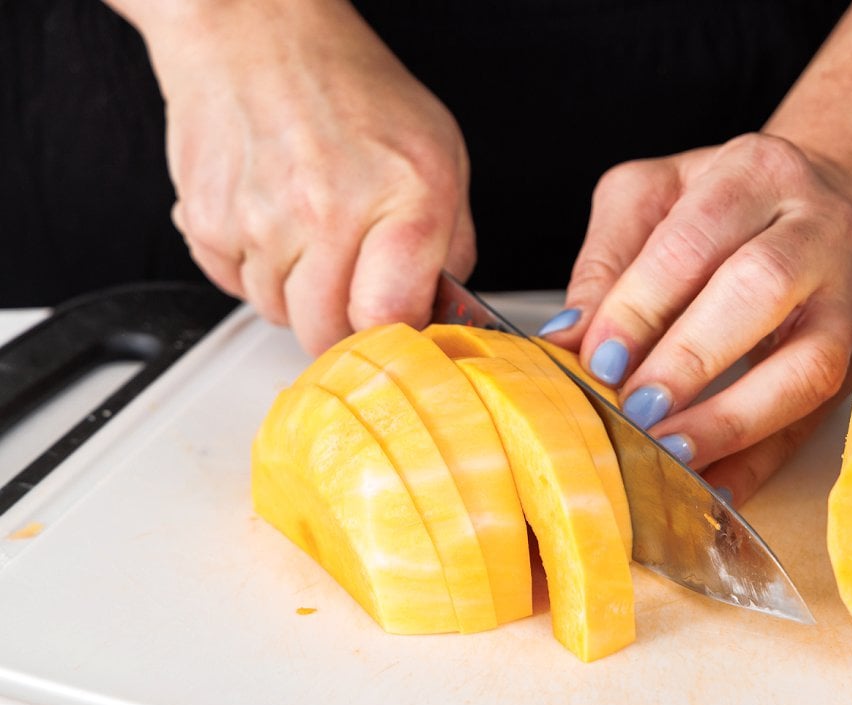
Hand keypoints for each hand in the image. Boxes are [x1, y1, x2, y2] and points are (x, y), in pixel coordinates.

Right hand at [141, 0, 472, 353]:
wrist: (254, 30)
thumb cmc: (349, 88)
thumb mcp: (438, 153)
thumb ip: (450, 241)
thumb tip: (441, 309)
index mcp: (403, 196)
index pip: (390, 319)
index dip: (394, 333)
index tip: (396, 323)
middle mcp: (327, 211)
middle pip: (327, 333)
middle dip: (342, 322)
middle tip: (351, 283)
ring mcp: (260, 220)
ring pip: (278, 314)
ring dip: (296, 293)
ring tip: (309, 233)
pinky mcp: (207, 222)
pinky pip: (234, 288)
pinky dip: (253, 270)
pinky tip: (271, 223)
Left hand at [541, 133, 851, 502]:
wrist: (815, 205)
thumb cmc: (722, 203)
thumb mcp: (650, 198)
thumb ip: (607, 260)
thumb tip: (570, 338)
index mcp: (758, 173)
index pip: (695, 239)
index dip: (642, 305)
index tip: (597, 359)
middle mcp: (819, 229)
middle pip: (761, 289)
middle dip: (690, 358)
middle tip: (635, 408)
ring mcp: (850, 300)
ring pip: (809, 366)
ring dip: (733, 420)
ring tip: (670, 453)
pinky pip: (815, 421)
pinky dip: (762, 462)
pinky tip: (714, 491)